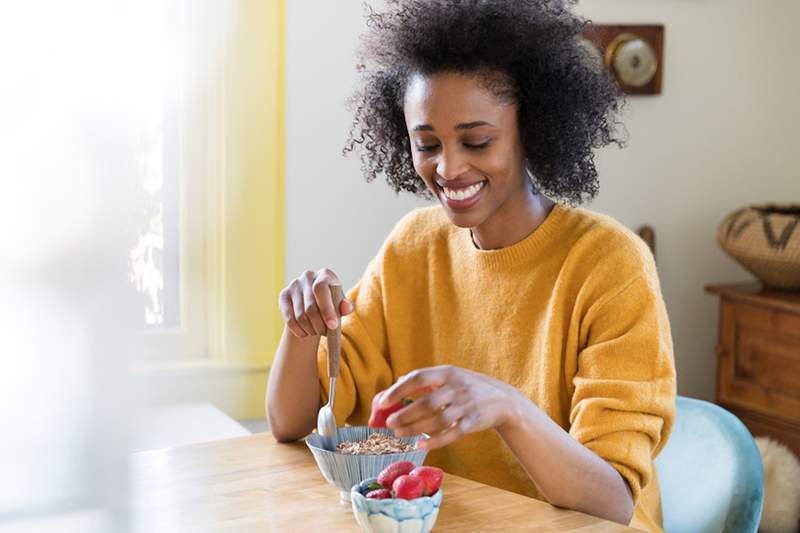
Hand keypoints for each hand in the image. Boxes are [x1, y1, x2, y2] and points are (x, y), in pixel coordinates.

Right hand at [278, 268, 353, 337]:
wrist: (314, 305)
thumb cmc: (332, 304)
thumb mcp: (340, 305)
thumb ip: (345, 306)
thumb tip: (346, 308)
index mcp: (325, 274)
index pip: (321, 289)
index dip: (327, 309)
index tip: (332, 326)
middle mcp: (308, 276)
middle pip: (310, 307)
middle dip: (320, 325)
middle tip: (325, 333)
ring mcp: (294, 285)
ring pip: (300, 316)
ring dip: (310, 329)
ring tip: (316, 332)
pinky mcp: (284, 295)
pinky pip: (289, 319)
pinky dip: (298, 330)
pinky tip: (305, 333)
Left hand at [379, 365, 518, 450]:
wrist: (502, 400)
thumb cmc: (468, 387)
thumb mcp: (450, 376)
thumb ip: (425, 380)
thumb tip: (395, 384)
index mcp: (448, 372)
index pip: (419, 378)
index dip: (399, 390)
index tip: (382, 402)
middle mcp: (457, 387)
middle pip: (427, 403)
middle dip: (405, 414)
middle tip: (389, 423)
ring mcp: (466, 406)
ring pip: (437, 420)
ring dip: (415, 428)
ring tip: (399, 433)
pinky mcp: (472, 423)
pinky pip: (451, 434)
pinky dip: (434, 441)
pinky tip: (419, 445)